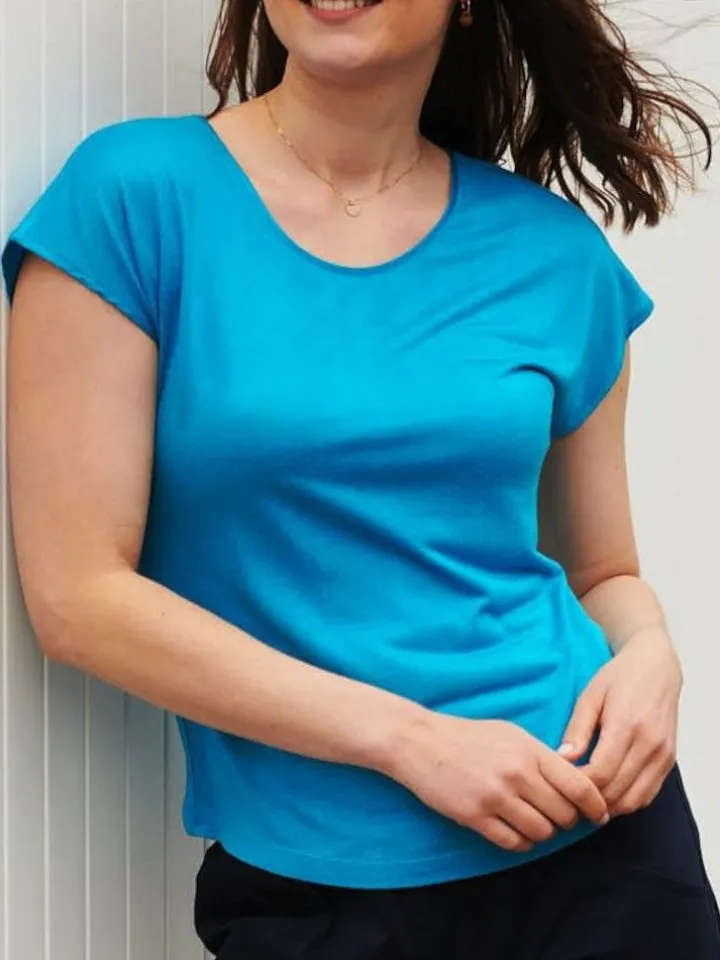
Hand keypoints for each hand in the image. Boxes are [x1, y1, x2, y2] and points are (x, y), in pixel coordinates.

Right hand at [385, 714, 608, 852]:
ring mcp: (495, 797)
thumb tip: (577, 781)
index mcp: (529, 750)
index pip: (580, 785)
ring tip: (532, 820)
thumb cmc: (468, 736)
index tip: (598, 814)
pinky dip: (520, 842)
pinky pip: (514, 843)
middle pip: (564, 814)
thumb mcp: (511, 734)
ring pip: (541, 832)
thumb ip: (543, 756)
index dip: (595, 805)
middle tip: (558, 816)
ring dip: (542, 832)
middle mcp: (516, 774)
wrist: (420, 742)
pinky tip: (513, 829)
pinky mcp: (475, 817)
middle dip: (566, 820)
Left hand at [560, 627, 681, 816]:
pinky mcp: (669, 761)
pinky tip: (608, 795)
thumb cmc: (619, 677)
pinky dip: (627, 802)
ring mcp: (662, 755)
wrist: (656, 666)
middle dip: (590, 800)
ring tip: (585, 800)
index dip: (578, 786)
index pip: (600, 774)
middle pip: (616, 791)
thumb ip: (577, 729)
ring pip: (633, 800)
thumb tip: (562, 759)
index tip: (559, 784)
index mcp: (626, 725)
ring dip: (608, 807)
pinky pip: (648, 795)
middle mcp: (649, 744)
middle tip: (567, 798)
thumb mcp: (590, 695)